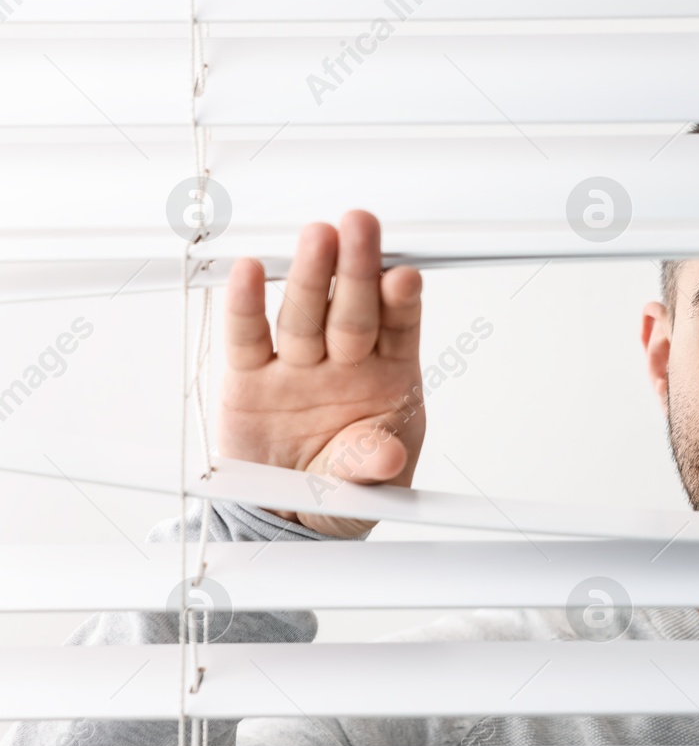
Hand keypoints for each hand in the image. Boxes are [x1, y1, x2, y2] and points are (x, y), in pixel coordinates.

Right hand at [218, 210, 424, 536]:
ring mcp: (297, 365)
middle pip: (352, 309)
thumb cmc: (348, 487)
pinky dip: (248, 305)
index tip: (404, 277)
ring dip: (312, 275)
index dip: (400, 301)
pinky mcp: (250, 377)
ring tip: (317, 239)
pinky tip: (253, 272)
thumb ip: (373, 464)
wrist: (292, 518)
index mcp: (388, 376)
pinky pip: (248, 337)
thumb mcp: (370, 485)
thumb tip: (389, 457)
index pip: (398, 328)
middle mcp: (344, 361)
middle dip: (357, 268)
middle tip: (359, 227)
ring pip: (305, 313)